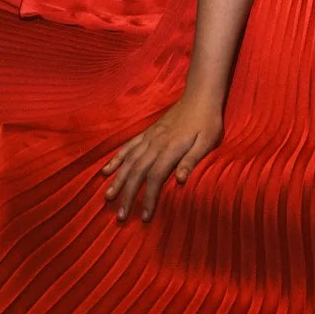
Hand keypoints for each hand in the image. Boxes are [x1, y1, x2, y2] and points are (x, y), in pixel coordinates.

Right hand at [101, 91, 223, 220]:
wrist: (200, 95)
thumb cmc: (207, 121)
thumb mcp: (207, 141)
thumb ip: (192, 160)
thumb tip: (180, 181)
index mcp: (170, 148)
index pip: (155, 177)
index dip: (148, 198)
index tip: (144, 217)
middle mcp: (155, 143)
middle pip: (137, 172)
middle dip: (127, 194)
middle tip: (120, 216)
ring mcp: (149, 137)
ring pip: (129, 160)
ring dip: (118, 179)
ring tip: (108, 197)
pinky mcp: (147, 133)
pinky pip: (128, 146)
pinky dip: (116, 159)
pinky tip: (107, 170)